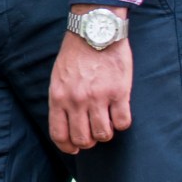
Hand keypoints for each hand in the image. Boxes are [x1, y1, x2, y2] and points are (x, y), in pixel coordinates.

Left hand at [47, 18, 132, 152]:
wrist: (95, 31)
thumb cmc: (75, 54)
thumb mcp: (58, 77)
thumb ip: (61, 100)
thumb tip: (66, 123)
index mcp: (58, 97)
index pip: (59, 135)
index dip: (67, 147)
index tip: (74, 149)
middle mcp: (76, 101)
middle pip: (83, 139)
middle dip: (89, 142)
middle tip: (94, 134)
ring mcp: (98, 98)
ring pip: (104, 134)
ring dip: (106, 133)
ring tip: (107, 122)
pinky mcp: (119, 92)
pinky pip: (123, 122)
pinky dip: (122, 123)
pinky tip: (120, 113)